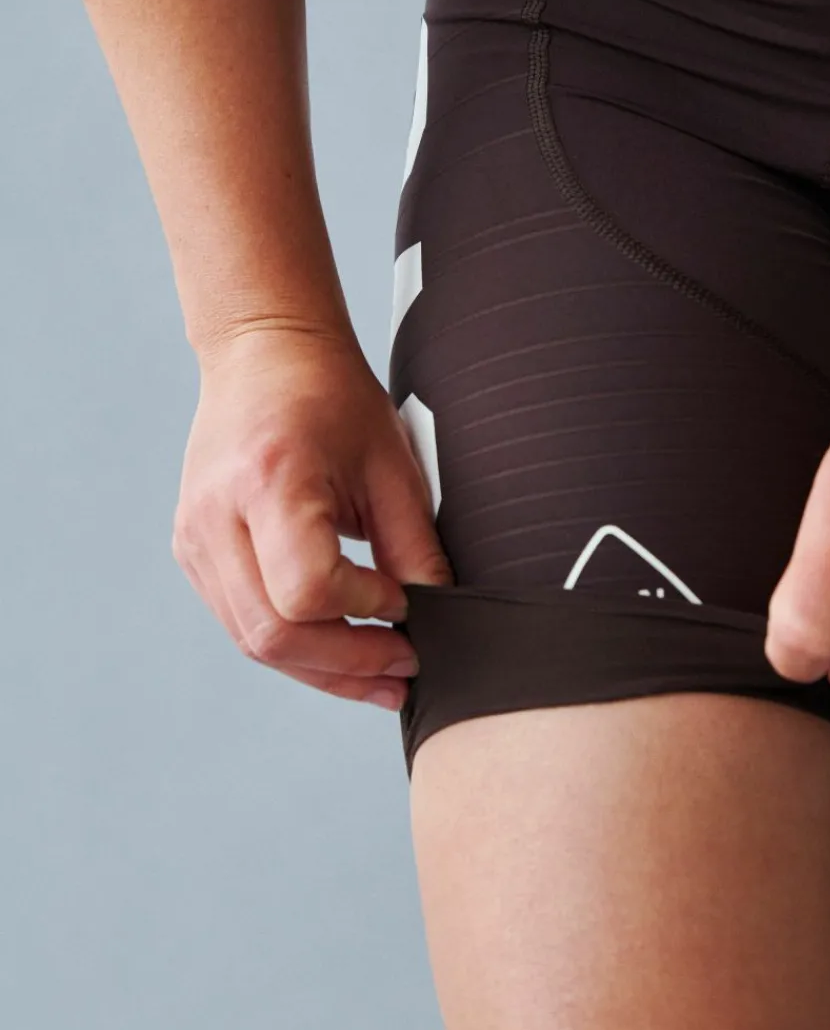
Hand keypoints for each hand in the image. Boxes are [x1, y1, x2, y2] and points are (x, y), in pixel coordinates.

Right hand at [172, 325, 452, 710]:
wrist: (265, 353)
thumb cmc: (330, 395)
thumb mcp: (390, 463)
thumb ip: (413, 544)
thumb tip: (436, 611)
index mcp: (269, 482)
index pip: (307, 590)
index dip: (363, 609)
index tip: (406, 603)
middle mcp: (217, 516)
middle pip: (272, 633)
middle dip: (346, 665)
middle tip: (403, 671)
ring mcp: (195, 538)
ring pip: (252, 640)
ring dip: (321, 668)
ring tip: (380, 676)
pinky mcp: (193, 551)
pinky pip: (241, 620)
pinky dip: (293, 643)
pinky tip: (338, 644)